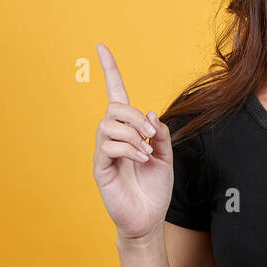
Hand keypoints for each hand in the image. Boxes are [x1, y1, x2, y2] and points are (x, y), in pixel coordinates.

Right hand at [91, 43, 174, 240]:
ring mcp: (104, 152)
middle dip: (134, 116)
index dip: (110, 71)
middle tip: (150, 136)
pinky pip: (108, 146)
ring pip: (108, 125)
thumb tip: (150, 115)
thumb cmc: (154, 189)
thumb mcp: (166, 156)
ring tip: (146, 153)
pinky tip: (141, 160)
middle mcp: (112, 138)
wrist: (148, 219)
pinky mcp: (100, 168)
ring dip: (132, 135)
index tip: (101, 47)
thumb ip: (160, 134)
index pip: (116, 95)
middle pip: (113, 108)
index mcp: (128, 131)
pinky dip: (129, 149)